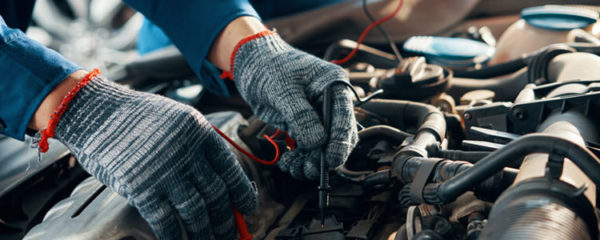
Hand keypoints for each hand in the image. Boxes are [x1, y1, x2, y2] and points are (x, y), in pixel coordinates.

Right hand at [51, 74, 256, 239]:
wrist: (95, 112)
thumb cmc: (136, 117)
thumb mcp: (177, 119)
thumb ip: (198, 146)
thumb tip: (219, 182)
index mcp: (200, 132)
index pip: (230, 169)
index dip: (242, 192)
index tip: (247, 207)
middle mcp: (187, 152)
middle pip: (216, 194)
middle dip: (226, 219)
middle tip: (231, 233)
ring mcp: (164, 171)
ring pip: (195, 211)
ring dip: (204, 231)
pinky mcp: (141, 188)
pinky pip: (166, 220)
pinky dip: (176, 235)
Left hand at [231, 31, 357, 179]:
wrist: (251, 63)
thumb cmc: (268, 66)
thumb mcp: (282, 90)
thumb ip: (300, 116)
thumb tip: (317, 142)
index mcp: (334, 85)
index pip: (344, 118)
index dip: (339, 142)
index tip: (329, 161)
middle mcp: (331, 101)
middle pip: (339, 136)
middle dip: (324, 156)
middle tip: (308, 170)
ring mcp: (319, 114)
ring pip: (323, 146)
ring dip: (310, 161)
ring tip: (293, 168)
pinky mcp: (305, 124)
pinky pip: (309, 147)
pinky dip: (300, 158)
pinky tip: (288, 162)